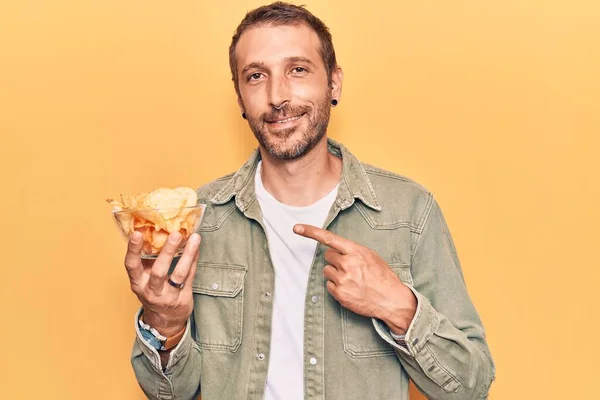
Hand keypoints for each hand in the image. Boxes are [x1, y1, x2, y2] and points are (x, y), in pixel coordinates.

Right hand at [124, 231, 200, 336]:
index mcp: (137, 283)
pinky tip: (197, 248)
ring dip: (188, 254)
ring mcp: (168, 296)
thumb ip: (147, 259)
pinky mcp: (183, 298)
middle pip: (159, 271)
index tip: (137, 233)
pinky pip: (190, 276)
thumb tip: (152, 231)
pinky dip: (194, 260)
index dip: (133, 250)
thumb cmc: (153, 292)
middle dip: (167, 252)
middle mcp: (151, 291)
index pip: (131, 266)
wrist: (164, 321)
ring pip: (179, 274)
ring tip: (194, 238)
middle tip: (175, 234)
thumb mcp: (144, 279)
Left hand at [293, 224, 415, 332]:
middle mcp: (347, 264)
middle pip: (328, 256)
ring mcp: (342, 279)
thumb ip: (353, 251)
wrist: (391, 299)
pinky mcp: (339, 294)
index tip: (297, 228)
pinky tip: (350, 289)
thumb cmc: (382, 277)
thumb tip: (337, 249)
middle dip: (336, 260)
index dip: (311, 232)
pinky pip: (329, 285)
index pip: (329, 239)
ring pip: (327, 270)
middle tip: (349, 267)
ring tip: (352, 280)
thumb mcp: (371, 257)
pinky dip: (336, 286)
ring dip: (336, 273)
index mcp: (356, 252)